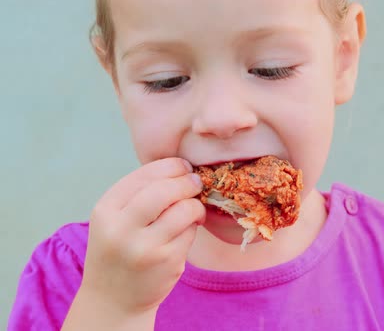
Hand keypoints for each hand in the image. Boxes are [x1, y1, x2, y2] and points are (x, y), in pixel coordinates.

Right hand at [80, 158, 204, 315]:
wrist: (113, 299)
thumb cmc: (118, 249)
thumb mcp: (113, 219)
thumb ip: (138, 193)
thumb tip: (180, 167)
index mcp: (105, 211)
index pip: (144, 175)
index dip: (171, 166)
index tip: (183, 166)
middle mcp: (121, 229)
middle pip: (165, 190)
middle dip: (187, 182)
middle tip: (196, 183)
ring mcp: (145, 248)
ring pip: (184, 210)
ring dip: (195, 205)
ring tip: (193, 209)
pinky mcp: (167, 262)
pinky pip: (191, 232)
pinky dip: (193, 227)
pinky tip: (185, 231)